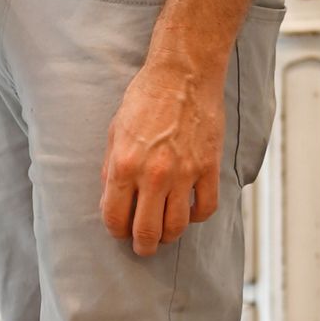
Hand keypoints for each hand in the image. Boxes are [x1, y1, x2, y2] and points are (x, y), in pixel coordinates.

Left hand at [100, 54, 226, 254]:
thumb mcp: (114, 132)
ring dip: (168, 236)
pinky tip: (190, 211)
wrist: (183, 74)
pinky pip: (206, 208)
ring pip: (177, 227)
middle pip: (147, 232)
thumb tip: (111, 199)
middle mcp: (153, 175)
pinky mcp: (209, 168)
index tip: (121, 231)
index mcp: (124, 165)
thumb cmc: (146, 98)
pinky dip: (197, 217)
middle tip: (143, 246)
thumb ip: (111, 169)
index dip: (116, 231)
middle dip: (142, 246)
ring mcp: (184, 173)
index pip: (115, 218)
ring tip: (165, 233)